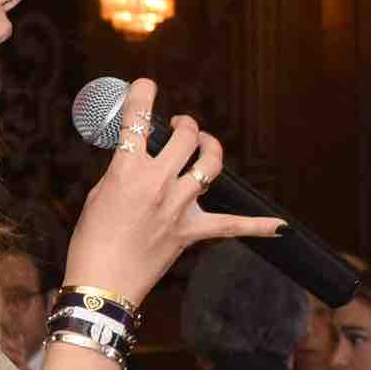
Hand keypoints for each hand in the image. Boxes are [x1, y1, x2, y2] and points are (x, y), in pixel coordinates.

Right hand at [59, 77, 282, 309]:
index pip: (137, 120)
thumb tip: (139, 158)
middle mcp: (157, 184)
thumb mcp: (100, 194)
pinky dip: (256, 226)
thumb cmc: (91, 240)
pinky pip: (231, 226)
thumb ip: (123, 172)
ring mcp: (178, 207)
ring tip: (204, 145)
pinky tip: (279, 226)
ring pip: (210, 164)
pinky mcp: (191, 232)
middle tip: (180, 127)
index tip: (146, 86)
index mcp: (127, 171)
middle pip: (186, 136)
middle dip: (185, 125)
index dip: (142, 93)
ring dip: (209, 148)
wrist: (103, 284)